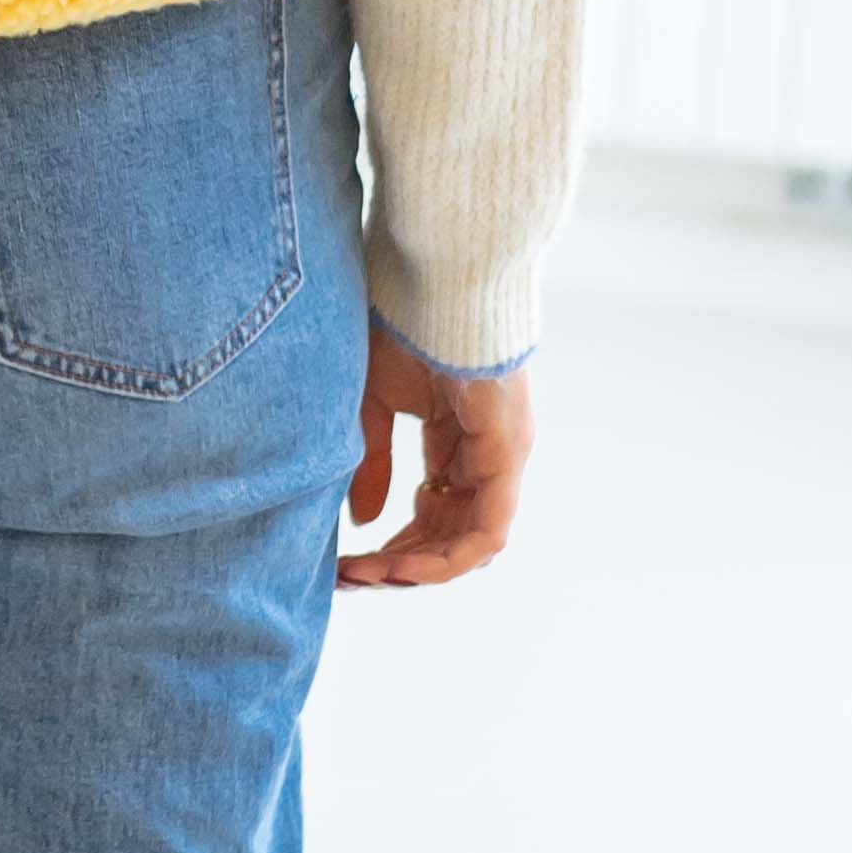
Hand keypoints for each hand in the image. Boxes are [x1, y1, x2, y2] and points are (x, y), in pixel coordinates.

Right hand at [340, 334, 531, 591]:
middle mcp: (487, 456)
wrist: (436, 274)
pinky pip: (489, 529)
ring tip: (367, 575)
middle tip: (349, 578)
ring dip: (418, 568)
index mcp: (459, 440)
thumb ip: (372, 463)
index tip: (344, 562)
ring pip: (471, 543)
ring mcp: (503, 457)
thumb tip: (365, 521)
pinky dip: (446, 556)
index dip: (390, 545)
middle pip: (451, 536)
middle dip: (398, 564)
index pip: (432, 514)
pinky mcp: (507, 454)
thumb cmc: (404, 322)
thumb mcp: (374, 402)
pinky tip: (400, 563)